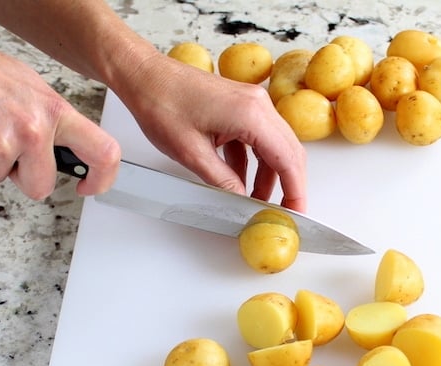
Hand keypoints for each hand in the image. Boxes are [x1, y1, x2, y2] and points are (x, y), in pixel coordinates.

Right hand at [0, 38, 119, 198]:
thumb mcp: (34, 92)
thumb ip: (56, 123)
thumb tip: (73, 147)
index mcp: (58, 111)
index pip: (104, 153)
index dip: (102, 179)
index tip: (90, 186)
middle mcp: (37, 127)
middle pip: (43, 186)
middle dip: (25, 178)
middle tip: (15, 155)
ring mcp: (10, 139)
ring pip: (6, 179)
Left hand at [116, 53, 306, 211]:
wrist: (144, 76)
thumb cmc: (161, 104)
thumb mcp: (192, 154)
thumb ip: (224, 182)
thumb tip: (243, 203)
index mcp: (251, 115)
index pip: (288, 160)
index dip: (296, 191)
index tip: (296, 213)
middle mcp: (258, 105)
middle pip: (289, 153)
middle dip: (289, 186)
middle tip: (284, 212)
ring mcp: (251, 104)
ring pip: (274, 148)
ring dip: (269, 176)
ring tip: (257, 203)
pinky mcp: (241, 108)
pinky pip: (257, 141)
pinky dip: (253, 164)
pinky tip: (241, 183)